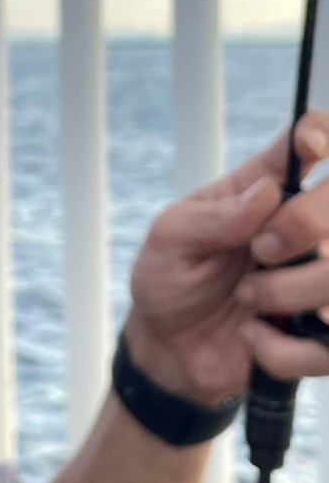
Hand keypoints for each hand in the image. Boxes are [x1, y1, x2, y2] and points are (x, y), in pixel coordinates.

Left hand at [125, 111, 328, 406]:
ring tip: (245, 298)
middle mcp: (299, 229)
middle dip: (305, 224)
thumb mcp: (170, 237)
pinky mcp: (318, 334)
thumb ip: (213, 216)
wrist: (168, 346)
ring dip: (288, 292)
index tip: (312, 145)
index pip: (308, 142)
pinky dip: (283, 348)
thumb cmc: (168, 277)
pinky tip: (253, 338)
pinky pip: (326, 344)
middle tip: (259, 251)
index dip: (318, 134)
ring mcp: (314, 279)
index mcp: (262, 190)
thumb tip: (267, 194)